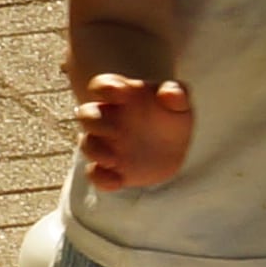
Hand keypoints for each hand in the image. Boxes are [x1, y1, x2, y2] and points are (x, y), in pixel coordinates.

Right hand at [75, 69, 193, 188]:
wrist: (172, 148)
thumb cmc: (171, 117)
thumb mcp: (179, 103)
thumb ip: (176, 94)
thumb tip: (168, 93)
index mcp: (121, 97)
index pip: (103, 85)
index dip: (106, 87)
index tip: (121, 92)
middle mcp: (107, 119)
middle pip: (86, 114)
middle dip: (94, 121)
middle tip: (115, 131)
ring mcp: (105, 144)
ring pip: (87, 144)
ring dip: (95, 151)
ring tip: (113, 159)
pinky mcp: (109, 168)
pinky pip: (95, 173)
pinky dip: (101, 178)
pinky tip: (117, 181)